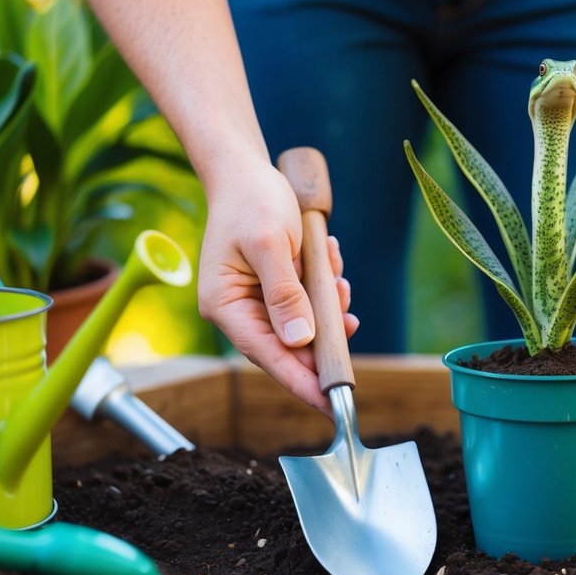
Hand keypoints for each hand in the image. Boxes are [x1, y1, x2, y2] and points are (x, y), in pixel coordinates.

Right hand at [197, 161, 358, 411]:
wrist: (245, 170)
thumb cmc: (251, 201)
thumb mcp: (271, 244)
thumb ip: (286, 293)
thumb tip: (300, 341)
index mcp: (225, 305)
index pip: (267, 356)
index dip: (300, 382)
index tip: (332, 404)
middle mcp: (237, 310)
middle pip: (288, 347)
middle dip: (323, 336)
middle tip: (350, 321)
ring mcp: (255, 301)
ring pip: (303, 326)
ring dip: (327, 306)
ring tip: (334, 275)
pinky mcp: (274, 290)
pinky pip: (307, 304)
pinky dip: (323, 289)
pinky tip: (329, 261)